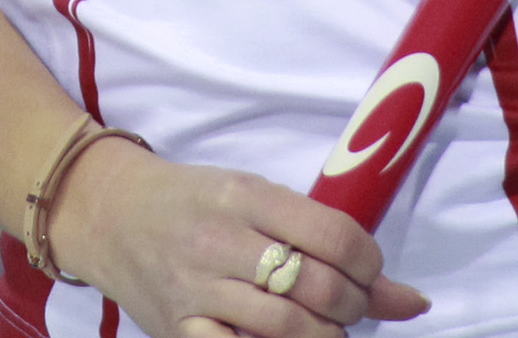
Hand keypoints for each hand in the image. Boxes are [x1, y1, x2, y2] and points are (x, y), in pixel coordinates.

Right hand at [50, 141, 431, 337]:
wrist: (106, 212)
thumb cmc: (191, 200)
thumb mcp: (253, 196)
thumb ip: (324, 237)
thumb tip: (411, 300)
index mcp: (244, 194)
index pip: (334, 236)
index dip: (371, 265)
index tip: (370, 272)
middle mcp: (220, 240)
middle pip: (318, 289)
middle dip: (354, 307)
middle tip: (349, 306)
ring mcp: (196, 289)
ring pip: (289, 330)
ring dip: (325, 337)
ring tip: (323, 328)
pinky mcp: (178, 329)